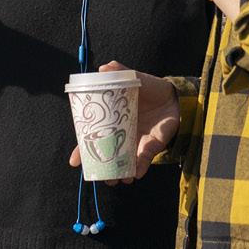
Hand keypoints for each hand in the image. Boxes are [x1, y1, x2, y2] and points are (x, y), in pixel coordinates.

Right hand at [68, 61, 179, 184]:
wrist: (173, 95)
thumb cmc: (149, 88)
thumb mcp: (134, 78)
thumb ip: (120, 72)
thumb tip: (103, 68)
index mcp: (112, 121)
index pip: (93, 138)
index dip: (82, 150)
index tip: (74, 162)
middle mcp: (122, 134)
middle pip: (107, 156)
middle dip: (101, 169)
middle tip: (98, 178)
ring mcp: (137, 142)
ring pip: (124, 162)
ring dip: (119, 173)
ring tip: (116, 181)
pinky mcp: (152, 145)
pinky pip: (145, 159)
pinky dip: (140, 167)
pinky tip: (136, 175)